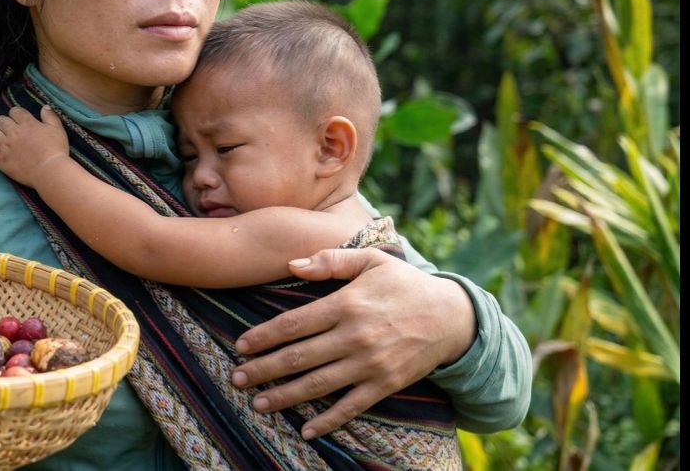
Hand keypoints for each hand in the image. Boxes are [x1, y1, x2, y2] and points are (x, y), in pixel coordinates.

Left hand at [0, 105, 70, 186]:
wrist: (50, 171)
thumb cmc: (56, 150)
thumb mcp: (58, 129)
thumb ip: (50, 116)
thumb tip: (44, 107)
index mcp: (27, 123)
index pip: (15, 111)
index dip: (16, 114)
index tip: (20, 120)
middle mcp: (13, 132)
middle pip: (1, 120)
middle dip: (5, 123)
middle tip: (10, 131)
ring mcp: (5, 146)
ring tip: (0, 140)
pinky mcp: (1, 160)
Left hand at [229, 248, 475, 439]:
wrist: (452, 316)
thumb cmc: (404, 283)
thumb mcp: (370, 260)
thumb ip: (330, 260)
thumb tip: (291, 265)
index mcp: (346, 304)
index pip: (294, 323)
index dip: (264, 336)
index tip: (241, 346)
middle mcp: (355, 336)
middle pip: (298, 357)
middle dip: (264, 369)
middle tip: (236, 378)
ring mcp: (370, 364)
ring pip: (318, 384)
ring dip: (285, 396)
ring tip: (258, 403)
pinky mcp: (385, 385)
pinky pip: (351, 407)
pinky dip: (328, 421)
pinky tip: (305, 429)